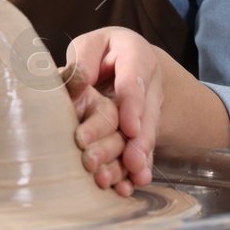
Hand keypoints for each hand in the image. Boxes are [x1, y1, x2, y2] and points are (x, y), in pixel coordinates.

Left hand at [65, 26, 164, 191]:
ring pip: (147, 134)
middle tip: (131, 161)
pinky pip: (145, 148)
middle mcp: (149, 84)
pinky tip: (134, 184)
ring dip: (139, 157)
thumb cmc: (100, 53)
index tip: (129, 128)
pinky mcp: (145, 128)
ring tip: (132, 177)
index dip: (133, 104)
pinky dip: (140, 167)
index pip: (135, 79)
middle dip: (139, 140)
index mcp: (136, 56)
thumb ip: (84, 57)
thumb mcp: (90, 45)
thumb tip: (79, 76)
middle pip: (146, 113)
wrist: (123, 60)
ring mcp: (150, 108)